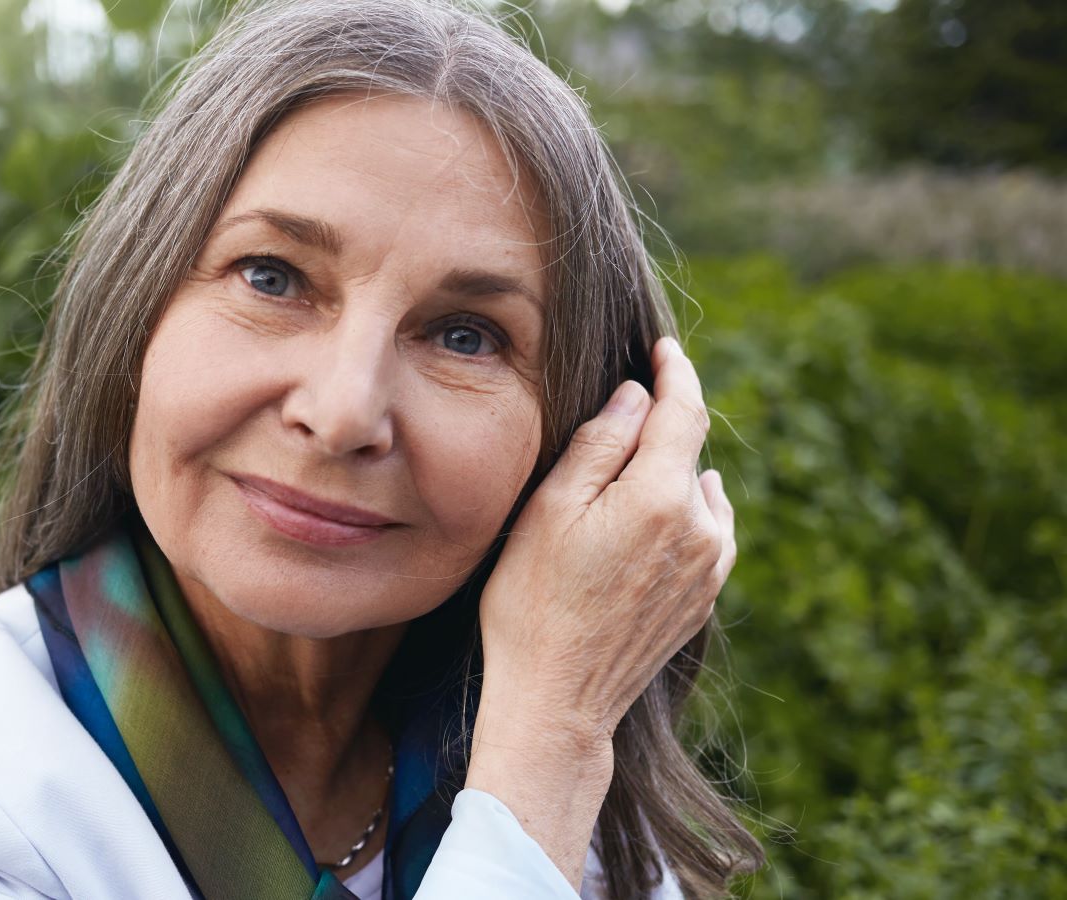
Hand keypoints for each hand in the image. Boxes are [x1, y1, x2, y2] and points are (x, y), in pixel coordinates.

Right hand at [460, 336, 735, 887]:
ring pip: (700, 493)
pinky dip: (683, 513)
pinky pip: (705, 533)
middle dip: (665, 423)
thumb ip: (599, 444)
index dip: (675, 371)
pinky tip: (649, 521)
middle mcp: (701, 529)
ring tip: (629, 473)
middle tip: (629, 404)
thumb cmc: (533, 602)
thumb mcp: (549, 510)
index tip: (663, 348)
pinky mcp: (704, 599)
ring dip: (673, 473)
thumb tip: (635, 395)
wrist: (557, 699)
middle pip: (690, 451)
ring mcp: (710, 569)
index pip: (683, 410)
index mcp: (661, 497)